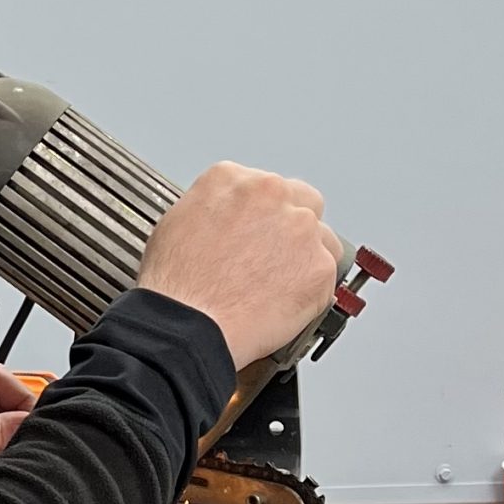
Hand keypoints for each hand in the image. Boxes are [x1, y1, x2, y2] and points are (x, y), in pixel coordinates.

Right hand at [135, 162, 342, 367]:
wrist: (189, 324)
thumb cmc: (176, 283)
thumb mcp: (177, 221)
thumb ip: (214, 208)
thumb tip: (228, 218)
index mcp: (232, 179)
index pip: (263, 185)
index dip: (260, 213)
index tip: (255, 230)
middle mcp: (271, 194)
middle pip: (301, 200)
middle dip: (290, 225)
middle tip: (272, 254)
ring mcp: (300, 229)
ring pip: (321, 237)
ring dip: (305, 256)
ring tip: (277, 284)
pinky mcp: (320, 266)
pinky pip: (326, 273)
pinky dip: (311, 288)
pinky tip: (283, 300)